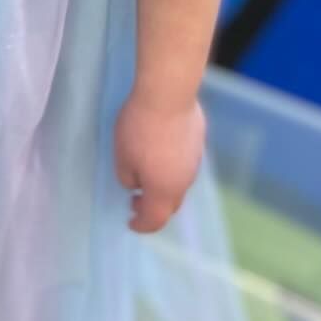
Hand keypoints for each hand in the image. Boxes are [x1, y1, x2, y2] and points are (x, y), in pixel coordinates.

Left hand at [114, 93, 204, 233]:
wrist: (168, 95)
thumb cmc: (140, 129)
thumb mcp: (122, 156)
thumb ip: (127, 178)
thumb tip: (136, 184)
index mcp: (164, 191)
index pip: (155, 219)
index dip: (141, 224)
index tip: (130, 222)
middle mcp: (184, 181)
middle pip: (170, 204)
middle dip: (153, 207)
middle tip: (136, 200)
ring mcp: (195, 161)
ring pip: (179, 183)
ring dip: (162, 185)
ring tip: (146, 174)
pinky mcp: (198, 142)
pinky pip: (184, 162)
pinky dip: (171, 166)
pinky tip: (160, 151)